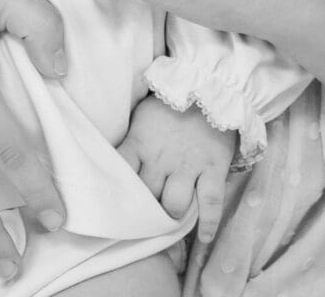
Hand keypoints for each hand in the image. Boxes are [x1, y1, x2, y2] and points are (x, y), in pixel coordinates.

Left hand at [118, 96, 232, 242]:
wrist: (209, 85)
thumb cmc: (169, 105)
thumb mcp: (142, 118)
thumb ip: (132, 143)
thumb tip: (111, 164)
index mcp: (140, 142)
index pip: (120, 172)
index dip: (116, 191)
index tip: (112, 205)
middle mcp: (161, 157)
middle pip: (146, 194)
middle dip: (144, 208)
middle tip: (143, 217)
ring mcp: (188, 165)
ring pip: (174, 203)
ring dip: (171, 213)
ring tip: (170, 217)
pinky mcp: (212, 168)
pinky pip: (211, 202)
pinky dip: (208, 223)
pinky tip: (204, 237)